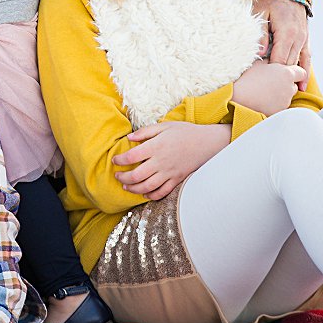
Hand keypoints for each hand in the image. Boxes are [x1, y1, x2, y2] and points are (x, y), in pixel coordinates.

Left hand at [113, 121, 230, 198]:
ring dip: (133, 188)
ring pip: (147, 187)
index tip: (114, 160)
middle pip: (136, 175)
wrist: (207, 143)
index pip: (132, 156)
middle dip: (123, 177)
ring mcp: (169, 173)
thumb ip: (145, 132)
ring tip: (126, 186)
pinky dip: (151, 195)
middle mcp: (161, 162)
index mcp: (156, 147)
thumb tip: (129, 138)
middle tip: (117, 175)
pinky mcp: (177, 180)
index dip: (120, 160)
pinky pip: (162, 192)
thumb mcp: (164, 126)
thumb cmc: (185, 132)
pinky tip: (144, 194)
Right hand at [232, 59, 304, 115]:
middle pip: (294, 86)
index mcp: (286, 74)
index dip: (295, 72)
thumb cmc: (246, 78)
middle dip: (286, 84)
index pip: (301, 73)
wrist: (236, 97)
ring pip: (287, 97)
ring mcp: (285, 102)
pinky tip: (262, 100)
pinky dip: (274, 104)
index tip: (285, 73)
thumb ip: (270, 61)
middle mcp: (289, 88)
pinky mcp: (278, 112)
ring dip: (280, 94)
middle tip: (271, 82)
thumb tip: (273, 60)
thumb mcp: (258, 63)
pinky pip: (279, 107)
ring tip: (264, 92)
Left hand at [253, 0, 310, 87]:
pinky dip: (305, 71)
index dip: (270, 73)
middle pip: (289, 65)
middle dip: (280, 79)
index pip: (279, 61)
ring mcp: (304, 39)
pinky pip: (307, 58)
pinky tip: (302, 85)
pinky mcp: (305, 39)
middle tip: (270, 93)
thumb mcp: (260, 12)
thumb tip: (260, 54)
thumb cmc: (269, 0)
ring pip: (298, 64)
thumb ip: (260, 33)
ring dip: (293, 78)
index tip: (262, 83)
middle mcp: (298, 39)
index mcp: (286, 33)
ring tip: (287, 95)